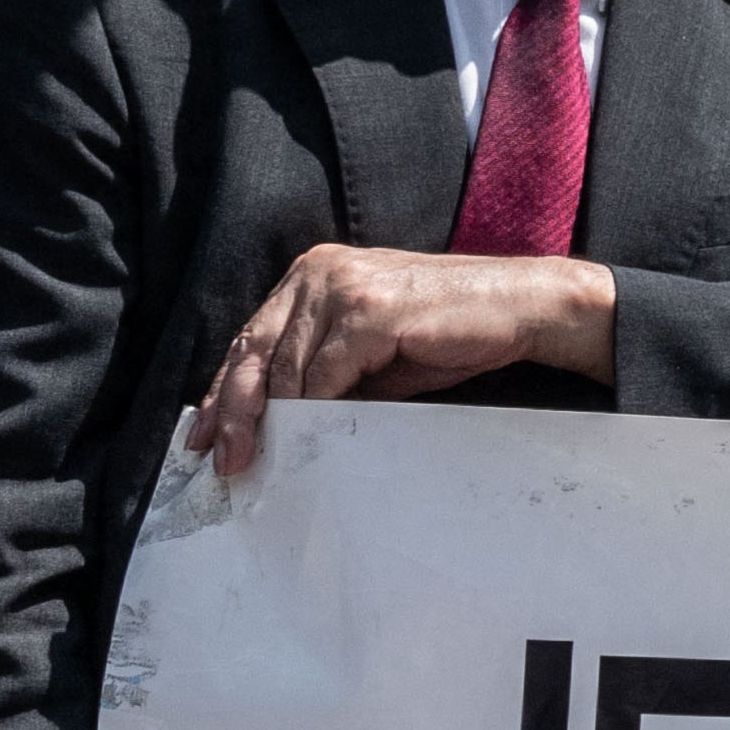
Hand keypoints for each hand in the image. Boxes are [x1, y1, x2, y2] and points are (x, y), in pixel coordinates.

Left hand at [188, 243, 613, 470]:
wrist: (523, 307)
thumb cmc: (452, 332)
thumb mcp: (373, 353)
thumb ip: (325, 371)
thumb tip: (278, 421)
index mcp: (314, 274)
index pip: (252, 338)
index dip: (224, 390)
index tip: (206, 435)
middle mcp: (319, 271)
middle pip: (255, 350)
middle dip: (232, 411)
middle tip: (222, 458)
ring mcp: (344, 287)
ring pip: (285, 366)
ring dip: (270, 419)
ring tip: (259, 458)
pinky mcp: (371, 310)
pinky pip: (325, 372)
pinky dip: (313, 408)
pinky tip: (307, 436)